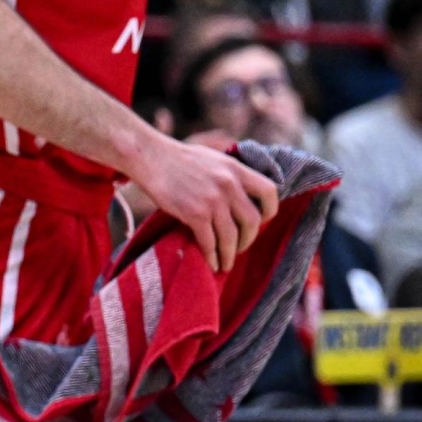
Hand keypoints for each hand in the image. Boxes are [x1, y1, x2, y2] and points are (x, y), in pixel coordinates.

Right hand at [129, 135, 279, 273]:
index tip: (261, 222)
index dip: (270, 211)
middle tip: (239, 248)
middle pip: (252, 221)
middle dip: (248, 240)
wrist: (151, 157)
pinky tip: (210, 263)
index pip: (270, 192)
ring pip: (232, 237)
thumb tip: (244, 194)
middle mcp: (229, 184)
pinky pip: (210, 242)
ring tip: (225, 263)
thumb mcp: (214, 158)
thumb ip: (231, 174)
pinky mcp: (195, 213)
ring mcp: (212, 200)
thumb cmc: (179, 159)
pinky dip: (212, 256)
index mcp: (236, 169)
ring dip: (230, 255)